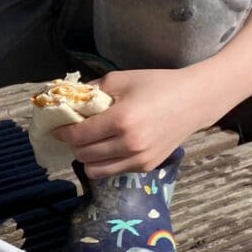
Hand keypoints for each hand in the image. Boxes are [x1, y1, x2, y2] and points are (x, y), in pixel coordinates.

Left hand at [55, 69, 211, 178]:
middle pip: (83, 154)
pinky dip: (104, 162)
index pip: (78, 136)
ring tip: (90, 142)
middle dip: (73, 144)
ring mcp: (139, 158)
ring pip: (94, 169)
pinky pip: (112, 171)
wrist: (194, 101)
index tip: (57, 128)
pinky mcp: (146, 167)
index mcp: (122, 120)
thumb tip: (66, 101)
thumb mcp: (120, 79)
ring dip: (86, 157)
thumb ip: (91, 91)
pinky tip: (108, 147)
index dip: (63, 133)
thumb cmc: (157, 85)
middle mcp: (130, 144)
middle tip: (74, 133)